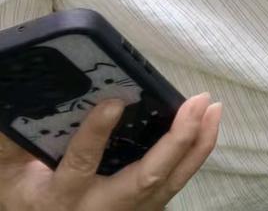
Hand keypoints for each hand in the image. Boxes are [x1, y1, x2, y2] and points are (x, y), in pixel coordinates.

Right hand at [0, 93, 220, 210]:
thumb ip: (10, 144)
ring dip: (196, 144)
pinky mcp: (145, 210)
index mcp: (59, 199)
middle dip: (175, 141)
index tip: (112, 102)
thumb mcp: (6, 176)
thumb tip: (15, 104)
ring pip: (169, 182)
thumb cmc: (24, 199)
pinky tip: (209, 124)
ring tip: (213, 107)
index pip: (79, 166)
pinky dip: (197, 153)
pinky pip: (176, 182)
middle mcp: (99, 209)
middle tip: (196, 101)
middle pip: (144, 178)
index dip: (95, 135)